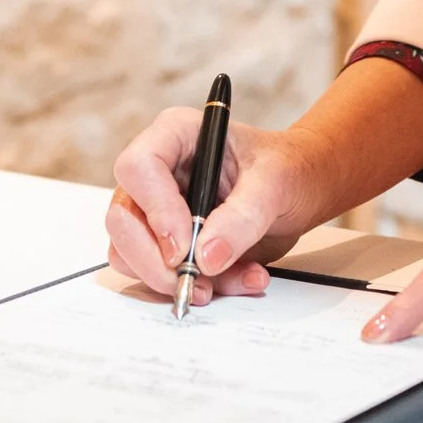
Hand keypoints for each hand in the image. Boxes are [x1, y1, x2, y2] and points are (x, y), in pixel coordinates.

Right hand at [106, 109, 327, 308]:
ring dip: (177, 279)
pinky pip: (157, 275)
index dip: (156, 210)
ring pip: (129, 254)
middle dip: (155, 260)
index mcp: (177, 135)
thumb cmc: (288, 169)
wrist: (300, 190)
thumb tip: (206, 256)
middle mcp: (157, 171)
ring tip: (233, 279)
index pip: (138, 167)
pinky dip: (194, 287)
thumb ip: (243, 216)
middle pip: (122, 218)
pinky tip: (236, 280)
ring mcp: (155, 209)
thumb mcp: (276, 184)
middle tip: (196, 281)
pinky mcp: (164, 243)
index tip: (185, 246)